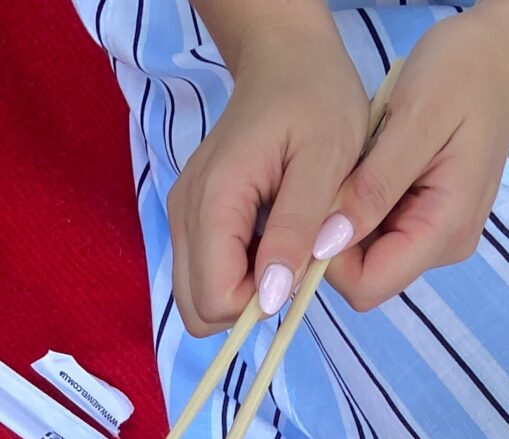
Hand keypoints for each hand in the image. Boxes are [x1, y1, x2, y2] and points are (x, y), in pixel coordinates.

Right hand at [167, 2, 369, 330]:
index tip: (297, 265)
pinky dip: (239, 272)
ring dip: (245, 289)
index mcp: (215, 199)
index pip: (214, 299)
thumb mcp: (326, 160)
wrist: (287, 59)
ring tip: (284, 243)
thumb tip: (268, 300)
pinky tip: (269, 235)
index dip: (259, 302)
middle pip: (198, 309)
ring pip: (199, 297)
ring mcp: (181, 215)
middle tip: (291, 259)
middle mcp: (184, 212)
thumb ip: (296, 230)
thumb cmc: (317, 99)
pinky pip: (205, 273)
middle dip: (248, 303)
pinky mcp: (190, 217)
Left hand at [323, 0, 508, 309]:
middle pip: (367, 274)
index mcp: (445, 228)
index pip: (368, 285)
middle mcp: (445, 245)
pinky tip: (373, 166)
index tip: (317, 207)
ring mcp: (441, 234)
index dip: (329, 260)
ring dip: (351, 217)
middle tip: (342, 172)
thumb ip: (374, 187)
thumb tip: (328, 244)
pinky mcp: (433, 219)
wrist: (501, 50)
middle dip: (339, 235)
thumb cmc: (465, 71)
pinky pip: (383, 231)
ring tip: (364, 161)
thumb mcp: (415, 118)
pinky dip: (364, 206)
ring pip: (370, 253)